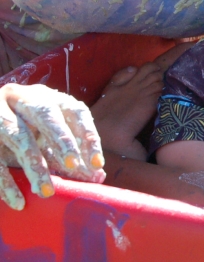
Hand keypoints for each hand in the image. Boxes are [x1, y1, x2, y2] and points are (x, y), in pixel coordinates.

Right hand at [0, 83, 104, 209]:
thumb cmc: (23, 129)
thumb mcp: (46, 138)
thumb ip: (70, 156)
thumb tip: (98, 178)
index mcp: (49, 98)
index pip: (76, 112)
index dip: (88, 136)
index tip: (97, 164)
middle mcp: (24, 98)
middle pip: (46, 115)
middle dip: (62, 140)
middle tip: (73, 165)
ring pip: (19, 137)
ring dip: (35, 167)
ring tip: (46, 192)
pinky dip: (5, 182)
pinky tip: (17, 201)